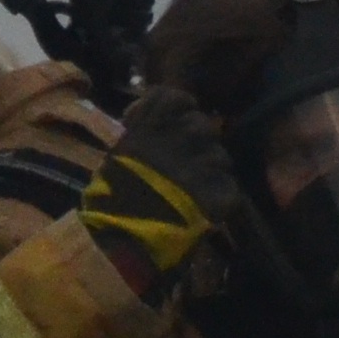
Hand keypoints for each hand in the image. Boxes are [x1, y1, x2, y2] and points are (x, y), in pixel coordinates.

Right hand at [80, 84, 241, 295]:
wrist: (124, 239)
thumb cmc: (110, 202)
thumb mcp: (117, 158)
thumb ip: (138, 137)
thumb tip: (144, 125)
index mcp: (152, 128)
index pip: (176, 98)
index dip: (179, 107)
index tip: (173, 121)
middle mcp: (181, 139)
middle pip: (203, 126)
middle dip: (197, 142)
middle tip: (187, 163)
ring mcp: (204, 165)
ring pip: (220, 156)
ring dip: (211, 169)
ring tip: (195, 191)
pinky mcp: (220, 193)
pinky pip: (228, 186)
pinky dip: (220, 196)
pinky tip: (206, 209)